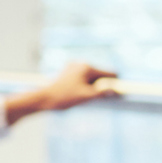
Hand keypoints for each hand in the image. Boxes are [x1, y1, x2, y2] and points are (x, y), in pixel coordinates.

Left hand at [4, 62, 118, 124]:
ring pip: (91, 77)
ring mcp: (73, 67)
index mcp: (87, 67)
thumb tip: (116, 90)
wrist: (44, 99)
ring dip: (92, 87)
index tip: (118, 94)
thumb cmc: (65, 98)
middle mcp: (81, 63)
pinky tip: (76, 94)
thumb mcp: (86, 96)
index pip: (110, 73)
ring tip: (81, 96)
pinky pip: (82, 78)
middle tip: (92, 98)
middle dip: (101, 86)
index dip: (115, 84)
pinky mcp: (68, 71)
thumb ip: (103, 92)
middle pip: (100, 75)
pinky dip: (84, 85)